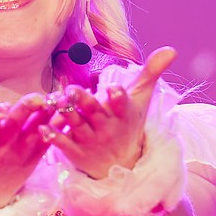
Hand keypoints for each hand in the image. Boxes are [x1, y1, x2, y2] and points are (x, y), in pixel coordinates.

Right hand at [0, 95, 55, 203]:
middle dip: (25, 112)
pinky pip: (47, 144)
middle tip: (37, 98)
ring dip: (47, 117)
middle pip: (14, 126)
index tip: (1, 109)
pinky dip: (56, 132)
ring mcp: (18, 154)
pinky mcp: (33, 160)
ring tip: (58, 101)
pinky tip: (67, 116)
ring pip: (34, 132)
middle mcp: (0, 147)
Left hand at [40, 46, 176, 179]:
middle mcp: (106, 128)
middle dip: (85, 102)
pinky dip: (53, 136)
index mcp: (122, 114)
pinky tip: (43, 127)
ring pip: (77, 125)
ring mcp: (90, 140)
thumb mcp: (141, 100)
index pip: (122, 105)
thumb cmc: (129, 125)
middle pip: (95, 113)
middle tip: (73, 90)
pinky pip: (63, 144)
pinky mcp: (75, 151)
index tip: (113, 89)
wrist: (121, 166)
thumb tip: (171, 49)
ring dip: (66, 114)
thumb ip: (151, 73)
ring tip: (57, 101)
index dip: (118, 98)